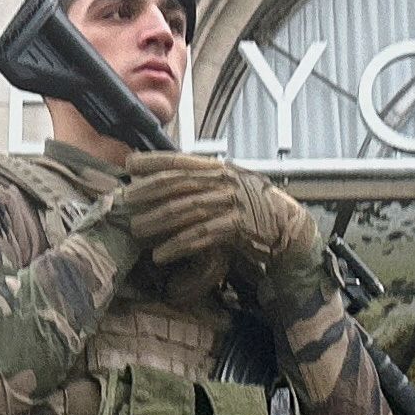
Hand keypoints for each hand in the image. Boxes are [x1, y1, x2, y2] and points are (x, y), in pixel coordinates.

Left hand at [117, 152, 323, 311]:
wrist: (288, 226)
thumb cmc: (253, 209)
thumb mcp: (228, 187)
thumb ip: (202, 182)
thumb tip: (167, 184)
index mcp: (219, 168)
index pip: (181, 160)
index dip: (154, 160)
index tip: (130, 163)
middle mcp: (224, 180)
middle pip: (178, 183)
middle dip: (149, 192)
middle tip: (126, 201)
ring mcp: (231, 202)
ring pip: (186, 209)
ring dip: (158, 221)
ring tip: (137, 231)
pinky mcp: (237, 226)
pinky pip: (201, 234)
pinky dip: (178, 245)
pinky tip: (161, 254)